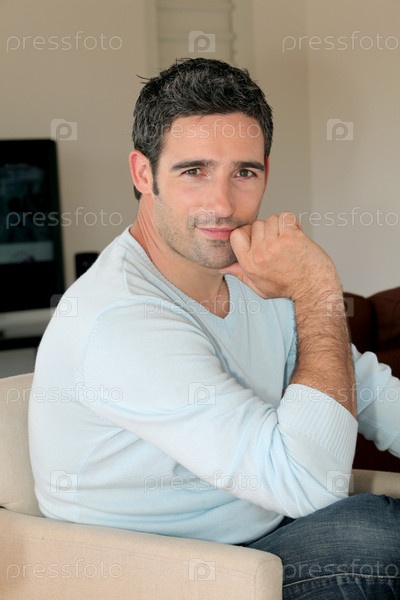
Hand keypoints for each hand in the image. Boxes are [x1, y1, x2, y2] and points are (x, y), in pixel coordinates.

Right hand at [221, 212, 339, 300]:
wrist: (314, 290)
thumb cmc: (288, 289)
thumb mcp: (259, 286)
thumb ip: (241, 274)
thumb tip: (224, 267)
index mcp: (248, 264)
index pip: (236, 234)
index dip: (248, 233)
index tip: (259, 239)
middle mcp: (259, 254)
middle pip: (256, 224)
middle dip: (268, 230)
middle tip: (279, 244)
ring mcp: (275, 245)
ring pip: (271, 219)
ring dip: (281, 226)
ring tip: (289, 241)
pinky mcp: (291, 238)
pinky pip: (286, 216)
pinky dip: (292, 222)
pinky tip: (296, 233)